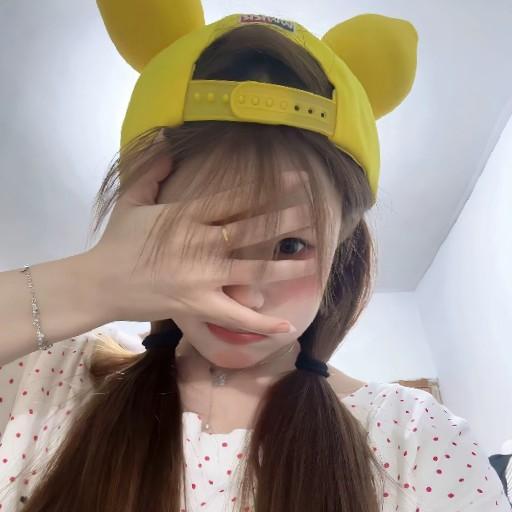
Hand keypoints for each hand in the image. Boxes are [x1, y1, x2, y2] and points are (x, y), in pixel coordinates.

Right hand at [86, 152, 313, 334]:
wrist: (99, 283)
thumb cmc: (118, 241)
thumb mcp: (133, 200)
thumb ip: (153, 171)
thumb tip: (166, 142)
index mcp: (187, 215)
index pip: (237, 197)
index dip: (271, 188)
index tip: (298, 180)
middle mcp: (201, 243)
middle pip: (253, 229)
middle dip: (287, 220)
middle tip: (317, 213)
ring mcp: (202, 277)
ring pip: (252, 270)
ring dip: (286, 265)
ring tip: (315, 259)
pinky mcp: (198, 306)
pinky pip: (235, 316)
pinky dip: (261, 323)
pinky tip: (287, 326)